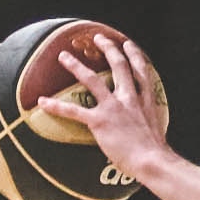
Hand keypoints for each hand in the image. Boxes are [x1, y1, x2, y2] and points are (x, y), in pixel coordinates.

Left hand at [44, 36, 168, 175]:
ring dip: (76, 66)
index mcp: (145, 101)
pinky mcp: (100, 121)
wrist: (152, 161)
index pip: (141, 71)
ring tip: (63, 56)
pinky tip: (42, 102)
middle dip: (108, 48)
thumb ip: (147, 123)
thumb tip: (141, 128)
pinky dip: (57, 106)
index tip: (128, 45)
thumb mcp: (156, 130)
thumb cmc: (155, 154)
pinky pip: (74, 111)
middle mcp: (130, 98)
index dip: (135, 55)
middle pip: (119, 66)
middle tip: (98, 38)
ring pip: (92, 80)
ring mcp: (114, 108)